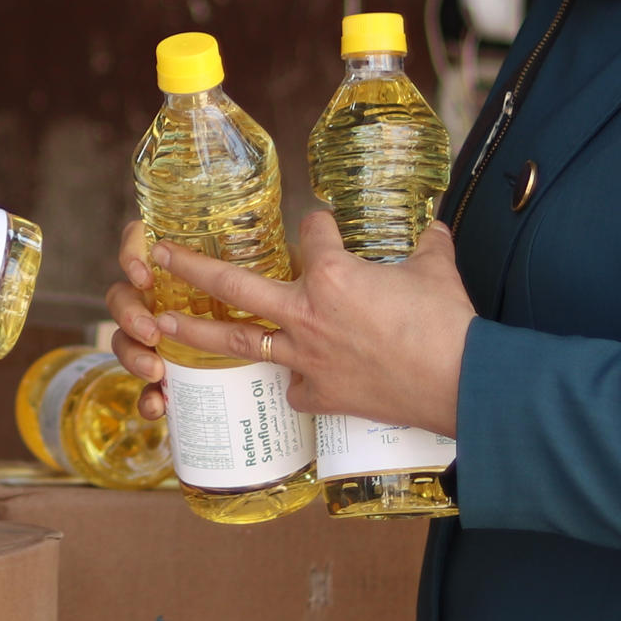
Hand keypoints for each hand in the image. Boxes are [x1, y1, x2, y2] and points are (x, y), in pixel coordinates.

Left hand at [102, 211, 475, 433]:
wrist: (460, 383)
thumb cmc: (447, 323)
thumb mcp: (437, 270)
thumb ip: (427, 244)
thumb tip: (431, 227)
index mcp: (331, 274)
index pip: (311, 234)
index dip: (318, 226)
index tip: (320, 225)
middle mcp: (306, 313)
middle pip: (234, 285)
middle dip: (192, 266)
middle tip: (160, 254)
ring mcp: (306, 358)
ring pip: (239, 343)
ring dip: (196, 331)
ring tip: (161, 323)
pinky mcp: (318, 395)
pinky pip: (291, 387)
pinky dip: (290, 381)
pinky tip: (292, 380)